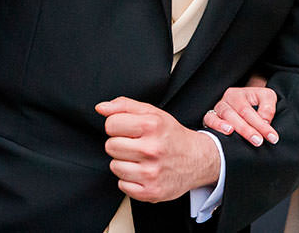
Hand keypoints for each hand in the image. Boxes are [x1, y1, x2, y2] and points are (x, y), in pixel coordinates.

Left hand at [95, 96, 220, 202]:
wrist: (197, 159)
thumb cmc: (172, 136)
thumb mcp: (153, 113)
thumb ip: (124, 106)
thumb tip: (101, 108)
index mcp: (152, 125)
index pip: (111, 124)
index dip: (118, 126)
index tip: (129, 129)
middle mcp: (152, 149)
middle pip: (110, 146)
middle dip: (120, 144)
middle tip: (136, 144)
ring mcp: (151, 172)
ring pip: (114, 166)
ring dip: (124, 163)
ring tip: (141, 159)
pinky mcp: (150, 191)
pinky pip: (122, 185)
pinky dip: (130, 180)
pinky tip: (143, 172)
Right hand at [202, 77, 277, 146]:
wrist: (245, 104)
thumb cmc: (257, 102)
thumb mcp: (267, 98)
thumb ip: (268, 107)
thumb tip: (265, 121)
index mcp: (242, 93)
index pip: (251, 110)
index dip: (262, 125)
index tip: (273, 137)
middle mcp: (228, 99)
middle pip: (239, 113)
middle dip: (249, 129)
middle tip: (259, 142)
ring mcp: (218, 108)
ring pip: (225, 116)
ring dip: (235, 128)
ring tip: (239, 136)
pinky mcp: (210, 117)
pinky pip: (209, 119)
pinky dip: (216, 126)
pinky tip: (226, 133)